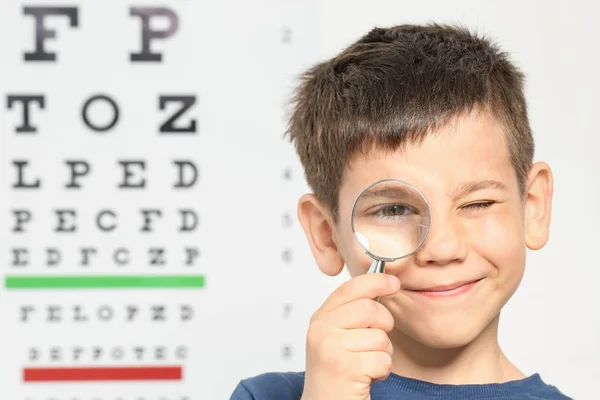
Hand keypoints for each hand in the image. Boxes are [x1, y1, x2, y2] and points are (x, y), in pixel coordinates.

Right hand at [301, 273, 399, 399]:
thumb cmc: (337, 373)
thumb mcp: (338, 335)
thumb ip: (353, 312)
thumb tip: (384, 283)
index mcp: (320, 318)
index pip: (349, 288)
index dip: (375, 281)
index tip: (394, 282)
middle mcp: (321, 330)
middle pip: (370, 309)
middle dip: (383, 326)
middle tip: (374, 344)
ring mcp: (330, 348)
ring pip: (380, 337)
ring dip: (382, 354)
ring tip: (366, 365)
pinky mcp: (345, 368)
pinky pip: (383, 359)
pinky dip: (381, 372)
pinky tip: (366, 378)